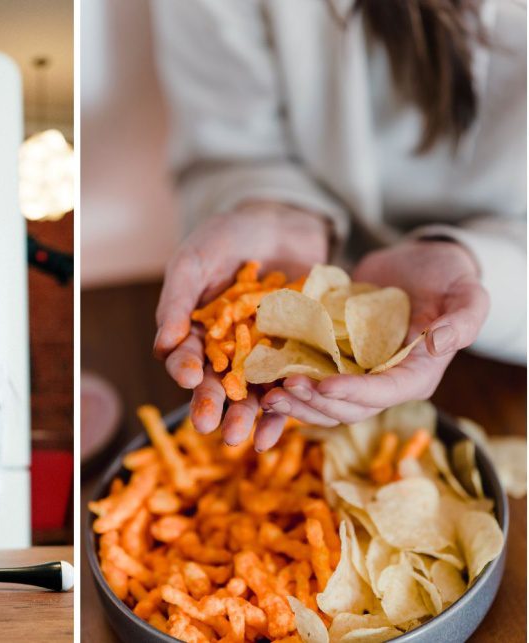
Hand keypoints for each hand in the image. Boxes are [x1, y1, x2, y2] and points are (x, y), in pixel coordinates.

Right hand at [154, 201, 330, 448]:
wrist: (281, 222)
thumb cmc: (226, 236)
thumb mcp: (195, 259)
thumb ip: (178, 299)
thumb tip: (163, 343)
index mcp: (195, 332)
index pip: (185, 357)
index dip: (184, 368)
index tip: (187, 376)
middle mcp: (226, 351)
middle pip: (217, 384)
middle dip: (212, 405)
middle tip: (209, 426)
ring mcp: (263, 355)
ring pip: (253, 392)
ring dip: (246, 417)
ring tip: (241, 438)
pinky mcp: (298, 354)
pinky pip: (293, 384)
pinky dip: (288, 406)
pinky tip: (283, 426)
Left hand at [261, 240, 489, 426]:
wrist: (417, 264)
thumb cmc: (447, 277)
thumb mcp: (468, 292)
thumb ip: (463, 319)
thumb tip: (439, 343)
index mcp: (417, 376)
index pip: (385, 394)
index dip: (354, 393)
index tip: (324, 385)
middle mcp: (385, 383)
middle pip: (348, 408)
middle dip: (315, 402)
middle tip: (282, 389)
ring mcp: (358, 375)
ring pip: (325, 404)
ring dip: (296, 405)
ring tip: (267, 396)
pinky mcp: (335, 362)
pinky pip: (310, 383)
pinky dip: (288, 388)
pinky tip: (262, 383)